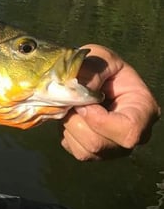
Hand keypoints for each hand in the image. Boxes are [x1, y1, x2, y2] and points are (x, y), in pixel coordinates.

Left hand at [61, 44, 160, 160]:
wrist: (91, 74)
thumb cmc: (101, 65)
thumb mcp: (100, 56)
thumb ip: (91, 69)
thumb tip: (77, 91)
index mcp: (143, 109)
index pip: (128, 131)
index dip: (99, 120)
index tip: (82, 103)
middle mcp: (134, 135)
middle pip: (99, 144)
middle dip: (76, 120)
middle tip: (71, 99)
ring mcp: (114, 147)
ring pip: (85, 150)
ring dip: (68, 124)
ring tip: (72, 105)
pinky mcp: (94, 152)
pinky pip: (74, 149)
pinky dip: (65, 131)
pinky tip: (71, 114)